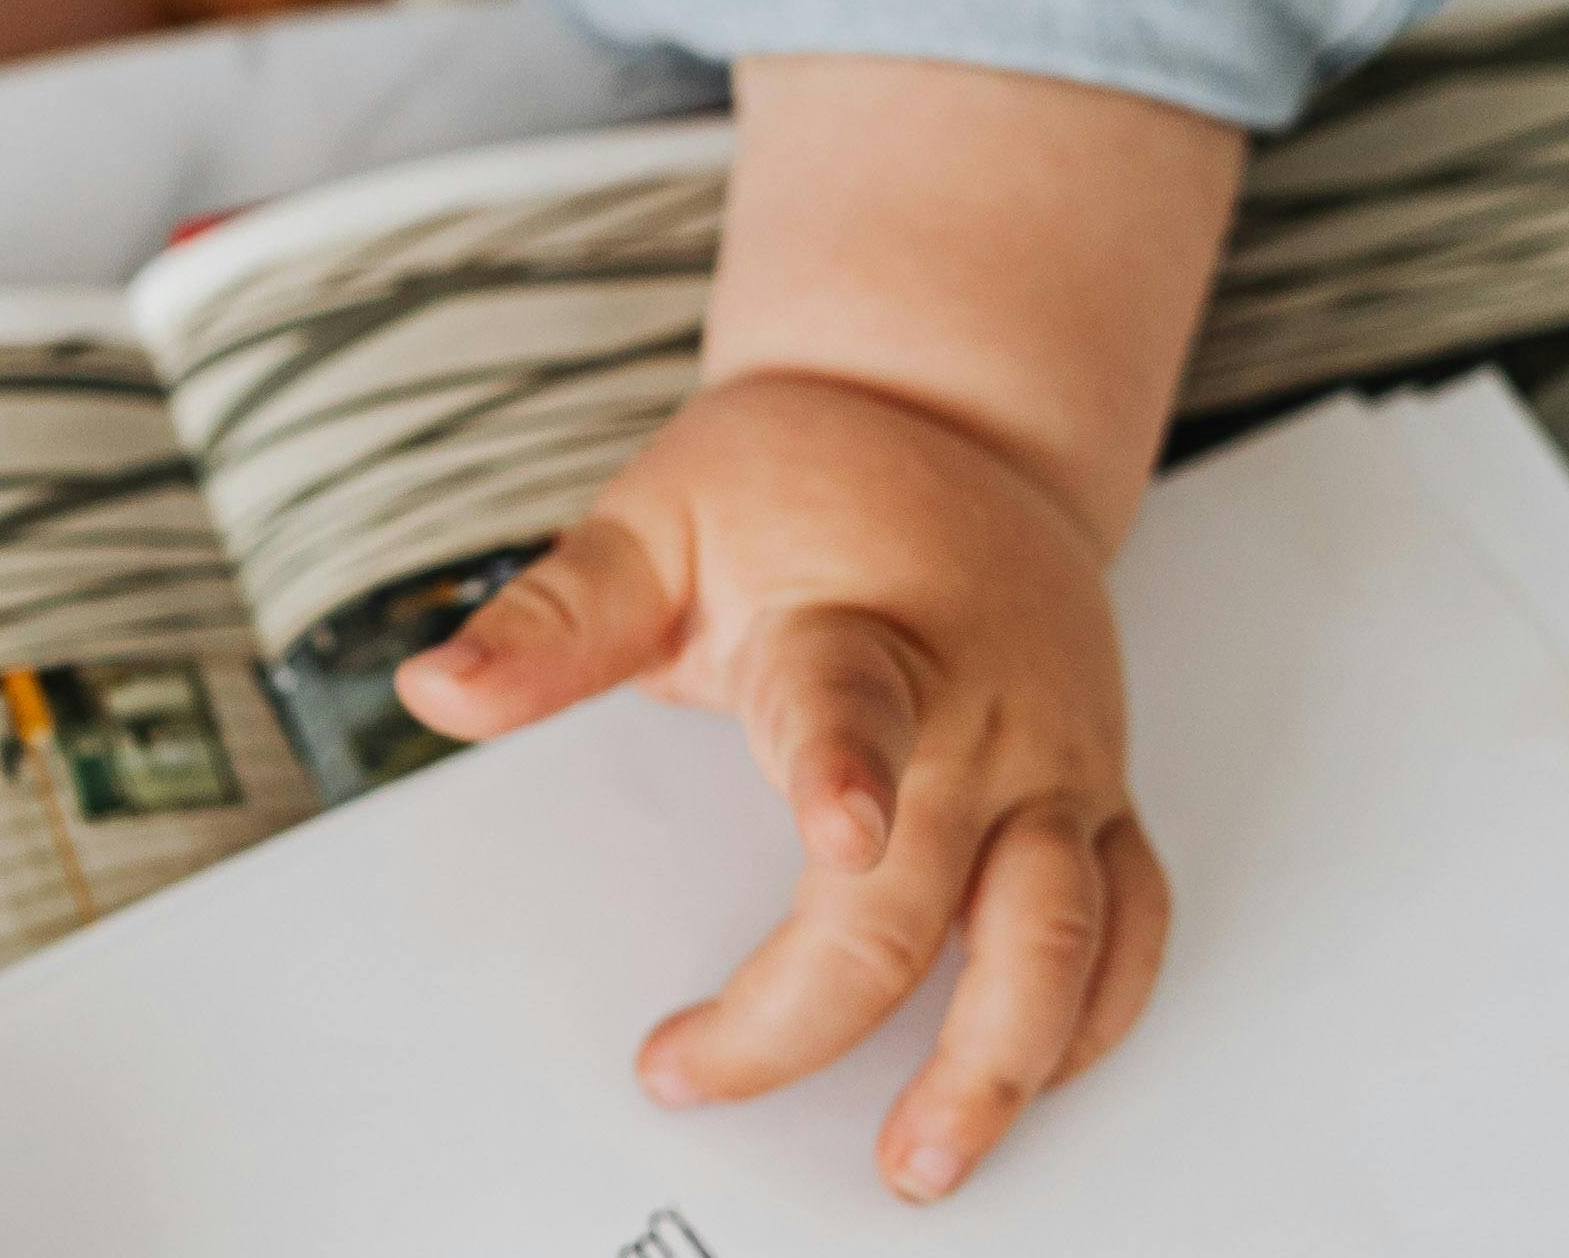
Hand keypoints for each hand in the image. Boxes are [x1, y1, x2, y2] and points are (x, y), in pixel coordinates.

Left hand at [391, 371, 1169, 1205]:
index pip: (849, 703)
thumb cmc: (801, 474)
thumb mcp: (655, 518)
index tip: (841, 826)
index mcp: (859, 627)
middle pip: (917, 888)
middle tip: (702, 1070)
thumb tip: (437, 688)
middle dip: (818, 1009)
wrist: (954, 411)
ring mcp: (1049, 755)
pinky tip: (1038, 1079)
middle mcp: (973, 706)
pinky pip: (1131, 920)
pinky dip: (1098, 1016)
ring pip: (1059, 931)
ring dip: (1001, 1060)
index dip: (846, 767)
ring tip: (922, 1156)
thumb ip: (554, 619)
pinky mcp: (1097, 786)